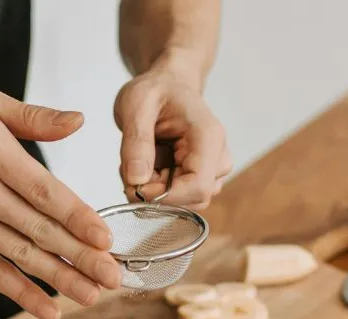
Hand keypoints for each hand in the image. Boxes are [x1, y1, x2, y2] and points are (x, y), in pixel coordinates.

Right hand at [0, 89, 121, 318]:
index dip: (76, 217)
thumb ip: (34, 117)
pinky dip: (21, 293)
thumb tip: (79, 121)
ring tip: (92, 295)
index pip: (42, 191)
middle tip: (114, 277)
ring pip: (18, 255)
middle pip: (36, 229)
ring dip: (59, 279)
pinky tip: (49, 309)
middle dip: (79, 256)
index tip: (105, 238)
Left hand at [114, 67, 230, 209]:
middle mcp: (217, 158)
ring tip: (138, 160)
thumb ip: (136, 143)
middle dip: (154, 192)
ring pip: (181, 203)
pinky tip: (146, 166)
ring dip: (151, 190)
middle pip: (191, 199)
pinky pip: (176, 200)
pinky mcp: (199, 180)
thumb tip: (137, 180)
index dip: (165, 196)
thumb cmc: (156, 90)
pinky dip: (153, 190)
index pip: (199, 186)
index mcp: (208, 137)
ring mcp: (212, 172)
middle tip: (130, 165)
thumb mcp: (136, 105)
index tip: (135, 184)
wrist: (167, 86)